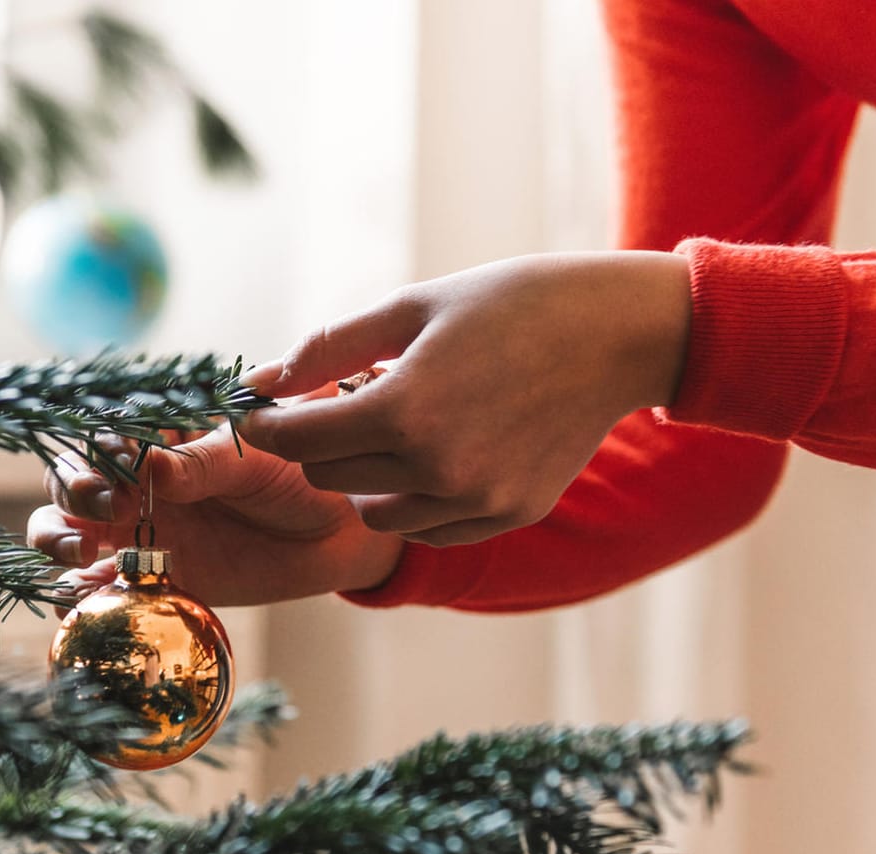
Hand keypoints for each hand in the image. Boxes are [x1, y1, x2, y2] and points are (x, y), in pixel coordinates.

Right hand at [27, 425, 404, 606]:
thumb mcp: (256, 457)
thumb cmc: (299, 473)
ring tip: (82, 554)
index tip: (116, 469)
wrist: (338, 531)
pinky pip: (102, 588)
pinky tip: (84, 598)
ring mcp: (140, 531)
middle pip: (71, 483)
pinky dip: (81, 595)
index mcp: (158, 438)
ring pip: (68, 531)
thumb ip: (204, 462)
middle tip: (102, 508)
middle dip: (71, 492)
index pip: (101, 437)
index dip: (95, 452)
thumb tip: (152, 467)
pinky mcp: (155, 578)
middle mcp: (137, 483)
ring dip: (58, 540)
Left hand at [237, 252, 689, 545]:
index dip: (267, 424)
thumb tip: (259, 380)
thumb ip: (327, 348)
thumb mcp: (411, 307)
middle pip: (328, 478)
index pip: (297, 439)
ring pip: (375, 513)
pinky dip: (413, 499)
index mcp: (404, 409)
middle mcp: (437, 468)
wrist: (617, 333)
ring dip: (364, 476)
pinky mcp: (509, 514)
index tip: (259, 411)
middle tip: (340, 401)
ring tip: (394, 426)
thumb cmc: (511, 304)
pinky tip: (432, 454)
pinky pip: (428, 528)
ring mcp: (477, 500)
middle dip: (318, 442)